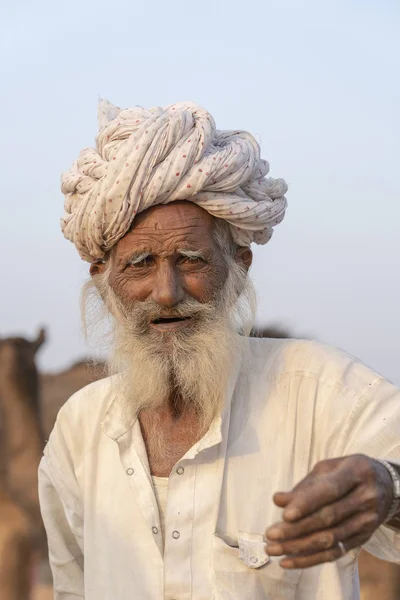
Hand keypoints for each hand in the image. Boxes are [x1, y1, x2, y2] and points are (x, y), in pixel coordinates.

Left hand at [265, 454, 392, 568]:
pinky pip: (335, 553)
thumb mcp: (329, 468)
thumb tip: (279, 500)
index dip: (307, 503)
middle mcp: (365, 498)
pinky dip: (310, 559)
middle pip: (328, 518)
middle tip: (270, 534)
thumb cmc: (349, 472)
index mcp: (356, 472)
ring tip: (274, 548)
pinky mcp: (363, 538)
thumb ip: (305, 485)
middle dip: (296, 529)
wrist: (386, 485)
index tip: (285, 514)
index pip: (330, 491)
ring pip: (330, 539)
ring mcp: (367, 521)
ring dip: (298, 546)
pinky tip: (289, 561)